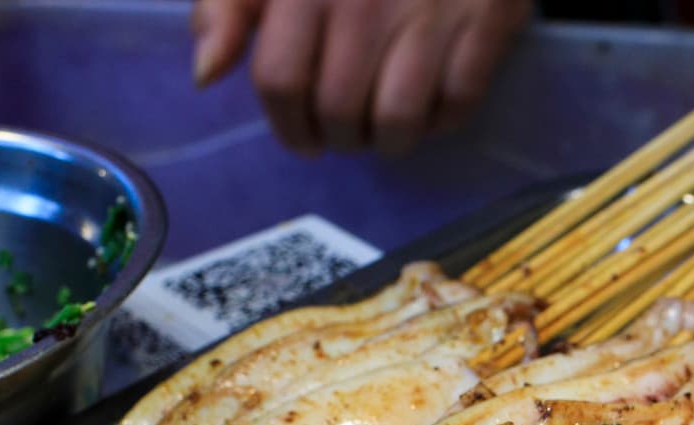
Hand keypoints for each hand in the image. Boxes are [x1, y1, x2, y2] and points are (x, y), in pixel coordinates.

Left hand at [190, 0, 532, 155]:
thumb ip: (228, 5)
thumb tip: (206, 74)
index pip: (279, 81)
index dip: (286, 125)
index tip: (302, 138)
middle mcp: (362, 0)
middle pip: (338, 111)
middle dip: (339, 140)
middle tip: (348, 135)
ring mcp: (429, 14)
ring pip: (397, 120)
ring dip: (389, 142)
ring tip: (386, 130)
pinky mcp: (486, 23)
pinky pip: (457, 104)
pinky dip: (442, 122)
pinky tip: (432, 108)